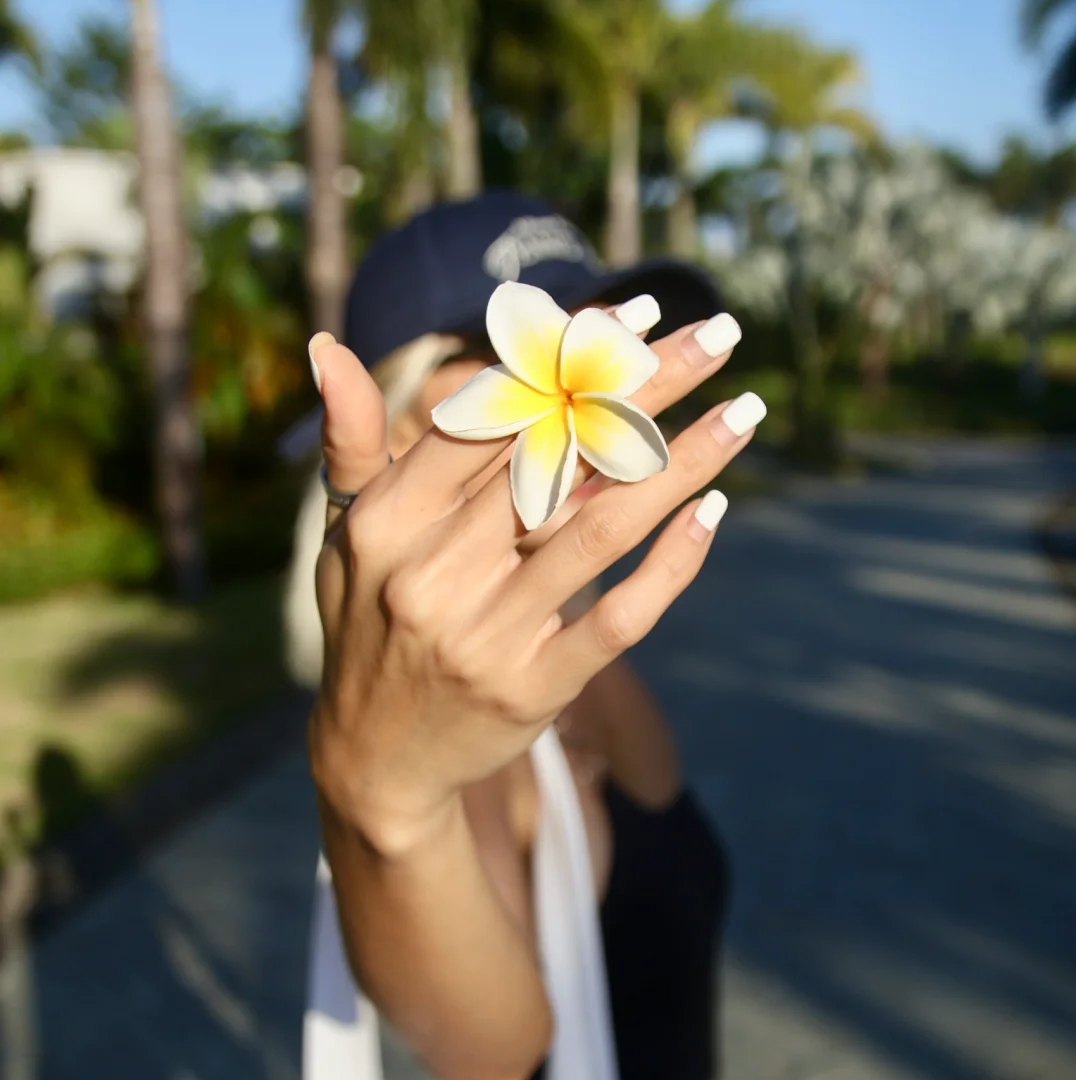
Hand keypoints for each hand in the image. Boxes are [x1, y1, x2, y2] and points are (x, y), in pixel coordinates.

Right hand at [307, 316, 761, 853]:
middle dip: (647, 390)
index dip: (564, 362)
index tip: (631, 315)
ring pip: (602, 528)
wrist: (376, 763)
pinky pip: (619, 617)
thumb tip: (327, 348)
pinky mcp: (536, 687)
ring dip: (683, 464)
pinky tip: (713, 511)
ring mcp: (490, 634)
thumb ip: (351, 444)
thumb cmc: (367, 626)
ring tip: (745, 412)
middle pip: (559, 458)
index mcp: (390, 524)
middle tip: (716, 334)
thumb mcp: (343, 538)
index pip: (492, 419)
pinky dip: (670, 564)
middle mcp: (437, 574)